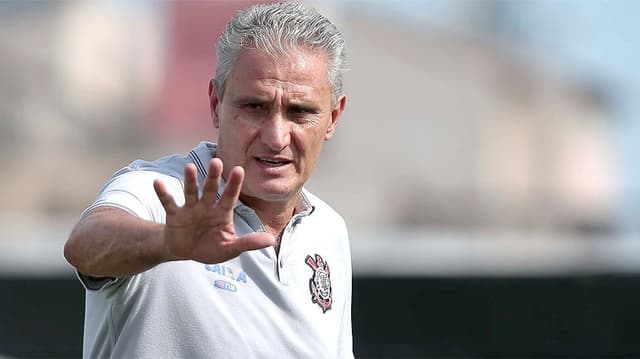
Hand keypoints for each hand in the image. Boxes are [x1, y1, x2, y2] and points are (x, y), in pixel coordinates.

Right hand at [153, 158, 274, 263]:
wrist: (185, 252)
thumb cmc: (211, 247)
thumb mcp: (230, 248)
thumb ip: (248, 243)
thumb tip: (271, 241)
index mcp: (222, 213)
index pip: (230, 196)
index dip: (234, 184)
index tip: (239, 169)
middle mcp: (207, 206)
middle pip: (210, 189)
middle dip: (213, 176)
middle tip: (216, 161)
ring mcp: (190, 209)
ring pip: (191, 192)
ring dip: (190, 181)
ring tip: (189, 167)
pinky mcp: (175, 215)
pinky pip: (169, 203)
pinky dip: (163, 193)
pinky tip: (158, 182)